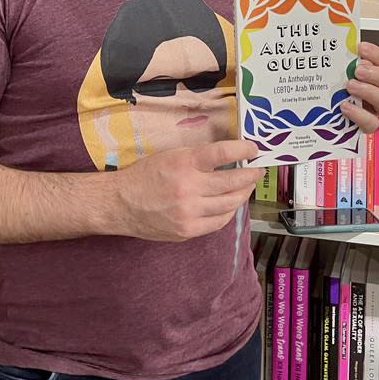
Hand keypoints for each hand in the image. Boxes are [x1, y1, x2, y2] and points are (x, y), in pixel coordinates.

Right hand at [111, 139, 264, 241]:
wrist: (121, 203)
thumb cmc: (145, 175)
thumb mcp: (171, 156)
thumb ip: (199, 158)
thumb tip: (228, 157)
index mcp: (184, 164)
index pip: (222, 154)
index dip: (242, 151)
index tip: (253, 149)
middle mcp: (189, 188)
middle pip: (232, 182)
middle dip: (250, 175)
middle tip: (258, 170)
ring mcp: (189, 212)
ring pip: (229, 204)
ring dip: (242, 194)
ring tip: (247, 186)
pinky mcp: (188, 230)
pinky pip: (218, 222)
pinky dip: (228, 211)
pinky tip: (231, 204)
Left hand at [340, 41, 378, 133]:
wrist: (320, 110)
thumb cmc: (333, 82)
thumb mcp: (338, 66)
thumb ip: (342, 56)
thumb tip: (335, 39)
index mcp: (378, 74)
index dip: (378, 55)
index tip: (361, 48)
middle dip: (377, 74)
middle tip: (358, 69)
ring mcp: (375, 109)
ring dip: (370, 92)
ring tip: (350, 86)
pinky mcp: (365, 125)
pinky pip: (371, 123)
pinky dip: (360, 114)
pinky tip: (345, 106)